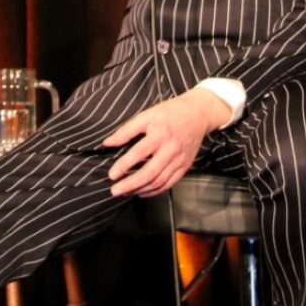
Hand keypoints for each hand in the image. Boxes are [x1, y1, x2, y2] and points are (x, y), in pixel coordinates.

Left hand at [102, 88, 230, 197]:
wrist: (198, 114)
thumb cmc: (169, 113)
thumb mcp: (145, 115)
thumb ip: (126, 131)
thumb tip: (107, 143)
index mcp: (159, 134)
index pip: (138, 153)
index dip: (124, 165)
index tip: (112, 175)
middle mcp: (170, 150)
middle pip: (149, 173)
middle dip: (130, 184)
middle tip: (115, 191)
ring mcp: (179, 160)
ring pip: (159, 181)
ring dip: (140, 189)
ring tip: (125, 192)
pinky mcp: (185, 166)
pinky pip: (169, 183)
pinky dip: (155, 190)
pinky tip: (142, 191)